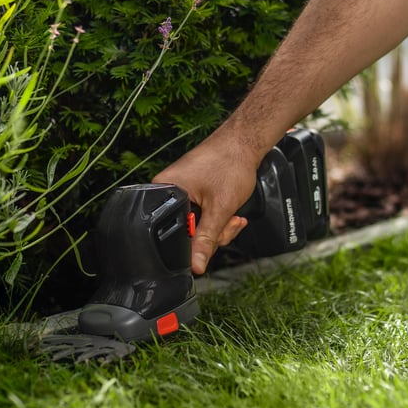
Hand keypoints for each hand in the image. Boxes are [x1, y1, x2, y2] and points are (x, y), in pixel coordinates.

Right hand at [153, 131, 261, 273]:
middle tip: (229, 223)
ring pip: (197, 225)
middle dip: (213, 233)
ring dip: (219, 225)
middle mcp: (168, 190)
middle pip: (186, 231)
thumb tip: (196, 265)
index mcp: (164, 192)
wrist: (244, 142)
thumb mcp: (220, 208)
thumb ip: (207, 239)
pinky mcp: (192, 190)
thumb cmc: (230, 163)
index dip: (193, 243)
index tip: (213, 241)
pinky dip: (218, 216)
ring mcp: (181, 190)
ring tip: (233, 216)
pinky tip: (231, 212)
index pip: (171, 233)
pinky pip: (201, 214)